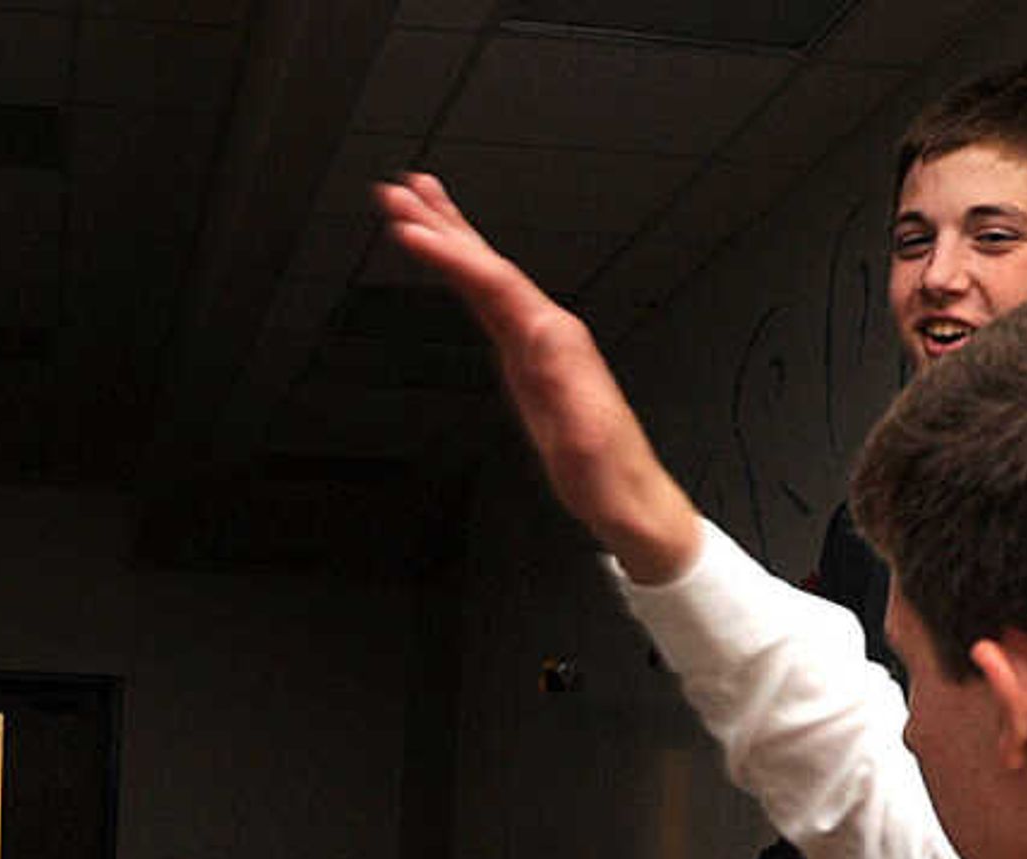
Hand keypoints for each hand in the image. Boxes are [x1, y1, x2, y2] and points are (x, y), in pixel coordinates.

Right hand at [376, 173, 703, 582]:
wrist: (628, 498)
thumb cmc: (607, 474)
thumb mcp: (585, 435)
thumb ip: (565, 385)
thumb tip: (542, 334)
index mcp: (557, 340)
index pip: (494, 282)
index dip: (451, 253)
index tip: (410, 230)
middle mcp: (549, 330)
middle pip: (488, 264)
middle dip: (444, 225)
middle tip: (398, 191)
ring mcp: (538, 342)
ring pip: (487, 276)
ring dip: (452, 239)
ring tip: (417, 204)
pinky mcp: (528, 359)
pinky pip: (489, 303)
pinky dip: (463, 277)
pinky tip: (450, 264)